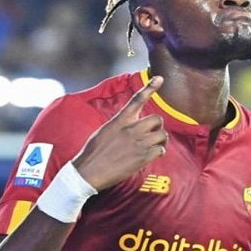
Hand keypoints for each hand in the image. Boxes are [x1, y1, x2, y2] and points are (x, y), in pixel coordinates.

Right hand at [72, 76, 167, 190]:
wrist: (88, 172)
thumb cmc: (93, 152)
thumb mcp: (104, 131)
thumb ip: (119, 125)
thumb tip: (130, 125)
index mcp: (120, 120)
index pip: (137, 100)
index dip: (150, 87)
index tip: (160, 78)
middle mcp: (131, 129)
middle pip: (157, 119)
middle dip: (157, 127)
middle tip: (152, 134)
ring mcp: (138, 143)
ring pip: (162, 135)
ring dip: (160, 140)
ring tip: (153, 145)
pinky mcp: (142, 157)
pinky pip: (161, 150)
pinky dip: (158, 152)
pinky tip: (151, 155)